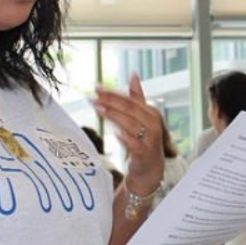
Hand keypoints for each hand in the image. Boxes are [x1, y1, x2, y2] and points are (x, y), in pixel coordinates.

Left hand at [94, 73, 164, 196]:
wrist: (150, 170)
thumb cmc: (144, 141)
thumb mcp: (142, 118)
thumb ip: (137, 97)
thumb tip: (133, 74)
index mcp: (151, 113)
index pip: (130, 99)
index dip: (113, 93)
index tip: (96, 88)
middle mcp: (153, 124)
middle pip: (129, 109)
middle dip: (110, 101)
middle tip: (93, 96)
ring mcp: (150, 139)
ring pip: (130, 123)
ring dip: (113, 115)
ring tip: (98, 108)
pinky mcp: (144, 153)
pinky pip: (133, 143)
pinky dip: (124, 137)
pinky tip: (114, 132)